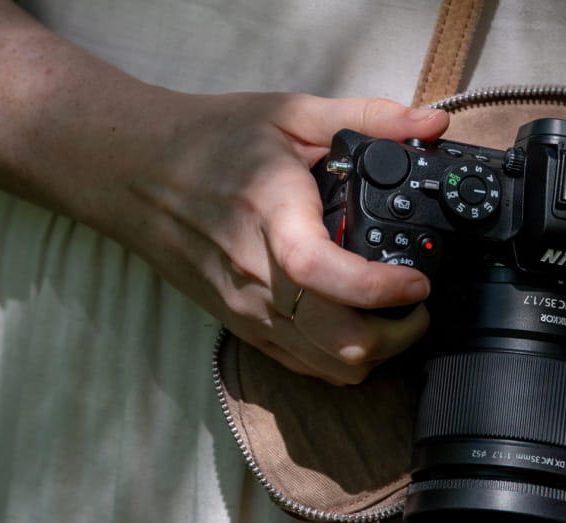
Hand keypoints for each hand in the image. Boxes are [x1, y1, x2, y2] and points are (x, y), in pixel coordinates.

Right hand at [112, 92, 448, 383]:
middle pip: (340, 343)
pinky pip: (305, 366)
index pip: (323, 273)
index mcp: (272, 215)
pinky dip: (343, 358)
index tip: (417, 281)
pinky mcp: (243, 328)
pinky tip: (358, 323)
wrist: (134, 171)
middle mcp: (258, 276)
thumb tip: (431, 125)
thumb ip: (368, 117)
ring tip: (396, 315)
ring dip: (377, 352)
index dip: (380, 289)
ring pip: (329, 366)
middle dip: (399, 333)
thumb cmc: (211, 139)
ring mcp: (249, 310)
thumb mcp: (291, 112)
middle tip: (418, 300)